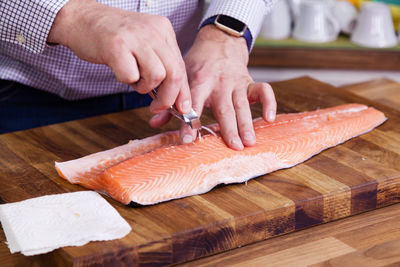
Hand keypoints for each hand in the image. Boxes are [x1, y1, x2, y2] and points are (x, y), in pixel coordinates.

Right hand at [47, 0, 191, 113]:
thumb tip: (174, 98)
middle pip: (175, 74)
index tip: (182, 108)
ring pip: (156, 76)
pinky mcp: (116, 45)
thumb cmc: (113, 38)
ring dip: (143, 87)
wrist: (82, 19)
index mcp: (163, 30)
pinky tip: (119, 70)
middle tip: (156, 106)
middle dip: (168, 98)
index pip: (181, 66)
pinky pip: (131, 76)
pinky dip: (125, 80)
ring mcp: (135, 37)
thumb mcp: (144, 46)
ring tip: (132, 78)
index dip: (182, 92)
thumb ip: (160, 65)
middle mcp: (153, 31)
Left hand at [151, 25, 275, 149]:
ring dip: (247, 124)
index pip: (194, 104)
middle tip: (234, 147)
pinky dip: (269, 103)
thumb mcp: (182, 77)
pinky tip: (269, 119)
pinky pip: (263, 90)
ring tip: (250, 142)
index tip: (188, 140)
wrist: (219, 42)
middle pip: (224, 108)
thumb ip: (169, 101)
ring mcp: (236, 82)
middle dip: (229, 128)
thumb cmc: (198, 65)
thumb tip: (153, 123)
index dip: (190, 122)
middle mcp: (219, 83)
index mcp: (199, 81)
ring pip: (243, 105)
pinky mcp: (249, 81)